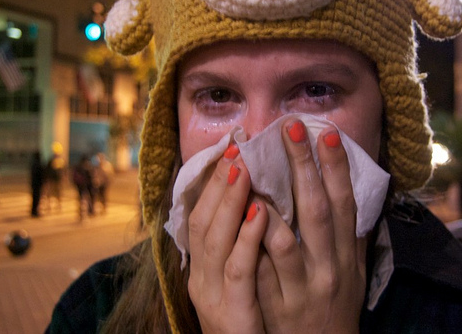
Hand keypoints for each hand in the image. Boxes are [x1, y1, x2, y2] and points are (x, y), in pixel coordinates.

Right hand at [187, 147, 268, 333]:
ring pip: (214, 238)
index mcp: (201, 265)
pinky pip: (238, 270)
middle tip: (237, 145)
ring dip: (229, 199)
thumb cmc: (247, 318)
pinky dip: (247, 238)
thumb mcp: (236, 278)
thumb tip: (255, 200)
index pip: (200, 215)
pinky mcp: (232, 311)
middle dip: (219, 180)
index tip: (231, 147)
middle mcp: (200, 276)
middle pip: (202, 219)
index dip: (213, 180)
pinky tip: (261, 212)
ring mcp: (213, 294)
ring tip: (244, 165)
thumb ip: (238, 243)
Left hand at [255, 119, 366, 333]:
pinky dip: (249, 242)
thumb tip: (350, 192)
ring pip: (284, 241)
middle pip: (316, 212)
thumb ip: (351, 236)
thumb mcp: (354, 272)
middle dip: (304, 167)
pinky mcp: (275, 307)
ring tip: (253, 163)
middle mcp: (328, 269)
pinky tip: (238, 214)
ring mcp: (300, 288)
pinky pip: (259, 271)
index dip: (337, 169)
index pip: (345, 205)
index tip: (326, 134)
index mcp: (348, 256)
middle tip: (291, 127)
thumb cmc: (338, 307)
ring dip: (269, 202)